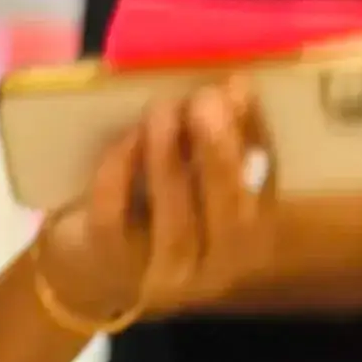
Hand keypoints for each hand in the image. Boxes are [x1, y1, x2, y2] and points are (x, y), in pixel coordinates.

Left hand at [35, 85, 273, 330]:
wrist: (94, 268)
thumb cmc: (156, 211)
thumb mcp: (194, 177)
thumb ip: (220, 139)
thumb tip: (238, 86)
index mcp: (248, 242)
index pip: (266, 192)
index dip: (256, 139)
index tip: (238, 88)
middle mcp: (214, 268)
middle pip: (229, 218)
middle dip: (218, 154)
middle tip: (205, 99)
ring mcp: (162, 276)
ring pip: (174, 224)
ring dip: (168, 159)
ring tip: (162, 109)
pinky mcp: (111, 264)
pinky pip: (115, 220)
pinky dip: (120, 174)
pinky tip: (126, 138)